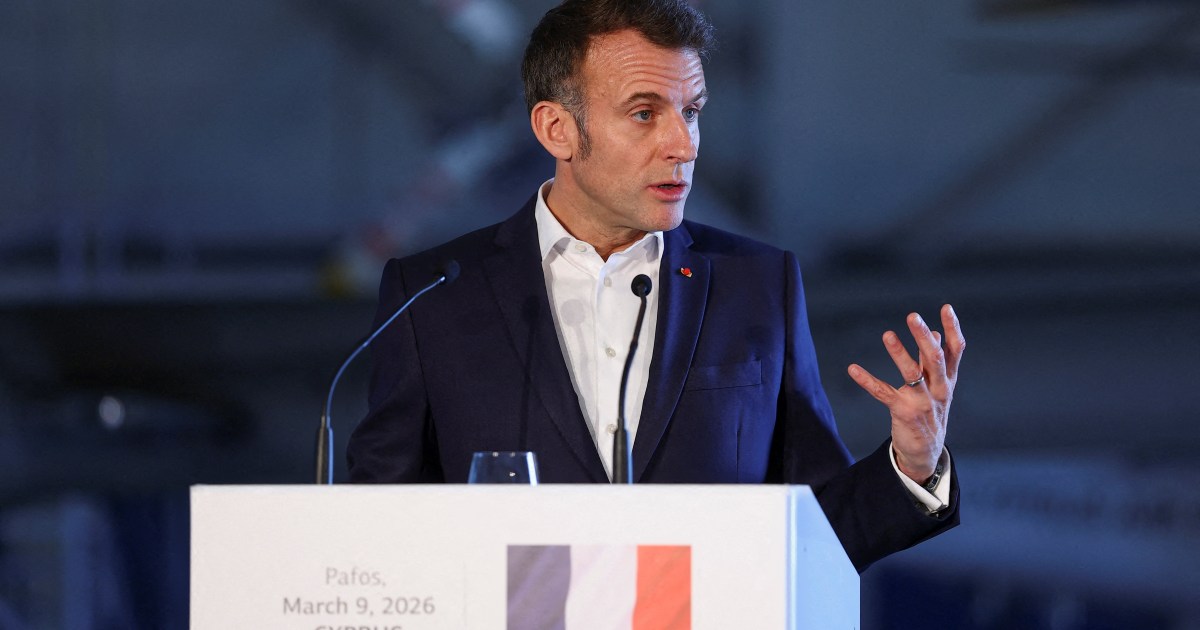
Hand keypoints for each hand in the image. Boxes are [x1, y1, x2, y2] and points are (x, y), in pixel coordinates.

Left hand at [847, 304, 964, 483]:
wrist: (926, 452)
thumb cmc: (931, 412)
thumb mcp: (939, 386)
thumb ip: (935, 360)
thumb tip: (935, 332)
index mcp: (948, 380)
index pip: (955, 351)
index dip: (953, 329)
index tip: (946, 307)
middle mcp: (939, 389)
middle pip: (935, 359)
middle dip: (923, 337)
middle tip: (912, 316)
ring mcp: (922, 401)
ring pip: (911, 373)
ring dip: (899, 353)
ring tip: (887, 334)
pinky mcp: (903, 412)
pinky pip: (883, 393)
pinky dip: (867, 380)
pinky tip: (853, 369)